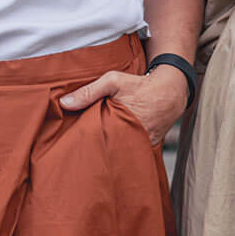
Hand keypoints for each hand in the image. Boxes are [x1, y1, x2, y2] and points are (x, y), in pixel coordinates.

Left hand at [58, 64, 188, 146]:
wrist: (170, 92)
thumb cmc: (140, 85)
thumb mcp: (113, 81)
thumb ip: (89, 92)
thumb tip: (64, 103)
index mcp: (119, 125)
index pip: (95, 142)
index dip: (84, 143)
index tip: (73, 144)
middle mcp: (131, 140)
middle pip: (106, 150)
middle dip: (94, 150)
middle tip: (80, 151)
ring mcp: (140, 146)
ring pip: (118, 154)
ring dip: (109, 152)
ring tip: (95, 154)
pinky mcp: (147, 148)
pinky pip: (131, 153)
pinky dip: (121, 151)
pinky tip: (113, 148)